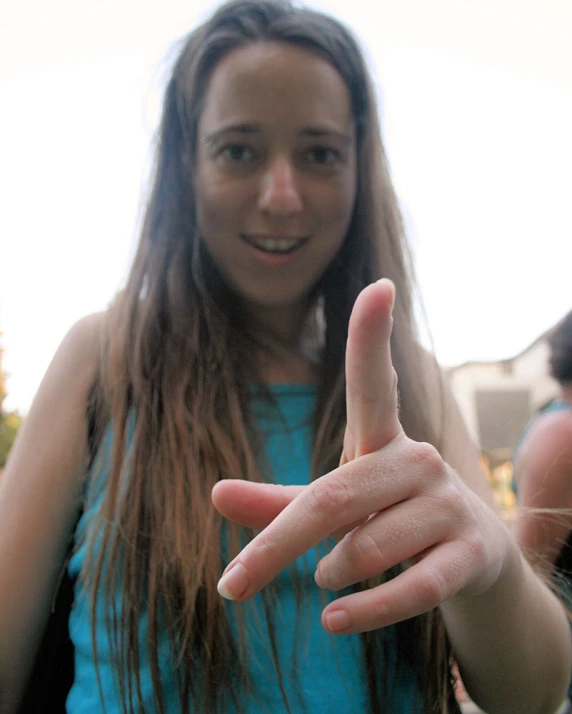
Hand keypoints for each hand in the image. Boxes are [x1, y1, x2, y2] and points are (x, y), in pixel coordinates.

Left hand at [212, 279, 505, 633]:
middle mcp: (416, 461)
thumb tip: (214, 492)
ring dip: (331, 572)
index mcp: (380, 439)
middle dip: (275, 545)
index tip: (377, 287)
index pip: (374, 382)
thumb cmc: (388, 519)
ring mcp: (447, 505)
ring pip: (365, 546)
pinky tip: (334, 621)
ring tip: (330, 576)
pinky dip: (367, 610)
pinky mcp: (469, 554)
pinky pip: (411, 587)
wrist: (472, 563)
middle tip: (232, 584)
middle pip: (331, 498)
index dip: (371, 336)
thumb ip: (278, 502)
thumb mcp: (333, 506)